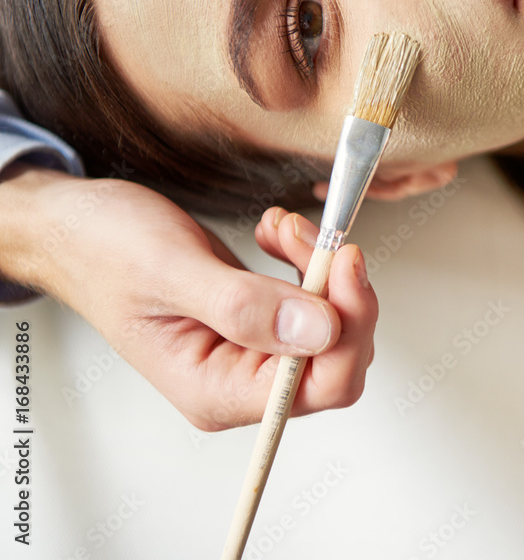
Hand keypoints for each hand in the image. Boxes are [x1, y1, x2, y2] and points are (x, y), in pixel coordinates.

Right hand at [0, 165, 375, 430]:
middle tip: (312, 236)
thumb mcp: (170, 272)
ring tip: (283, 229)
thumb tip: (320, 331)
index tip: (345, 262)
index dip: (350, 327)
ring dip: (320, 268)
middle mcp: (240, 380)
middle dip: (337, 290)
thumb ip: (244, 307)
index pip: (322, 386)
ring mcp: (252, 351)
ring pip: (331, 322)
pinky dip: (305, 260)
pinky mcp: (260, 320)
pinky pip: (311, 299)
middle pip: (338, 354)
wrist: (77, 230)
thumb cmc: (102, 251)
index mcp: (217, 390)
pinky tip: (277, 235)